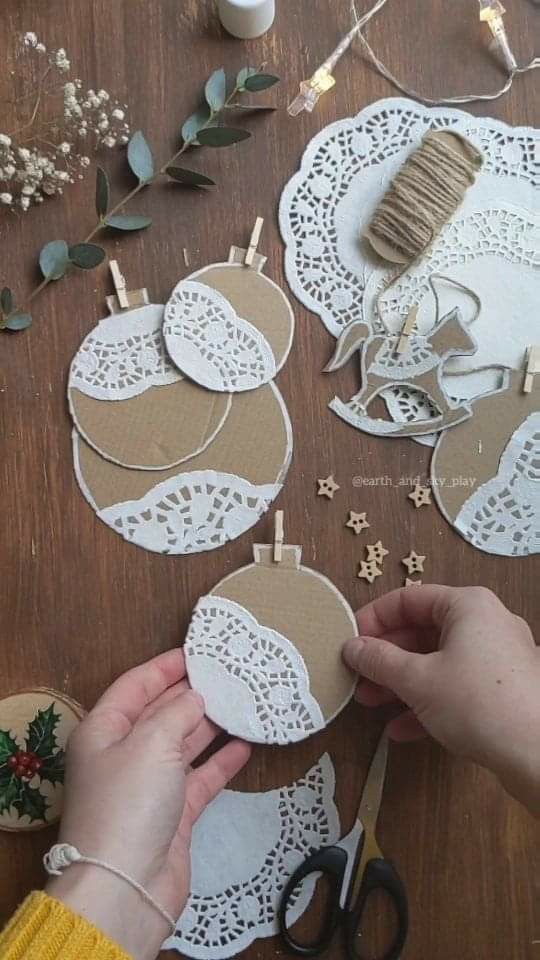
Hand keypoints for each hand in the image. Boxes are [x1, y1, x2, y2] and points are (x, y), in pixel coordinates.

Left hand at [46, 649, 250, 959]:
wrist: (127, 884)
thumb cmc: (128, 805)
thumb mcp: (151, 742)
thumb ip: (177, 712)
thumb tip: (195, 698)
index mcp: (103, 730)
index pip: (135, 685)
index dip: (164, 666)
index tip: (197, 651)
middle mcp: (123, 754)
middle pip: (160, 713)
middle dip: (192, 693)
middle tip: (228, 673)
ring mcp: (149, 785)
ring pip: (184, 743)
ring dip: (211, 724)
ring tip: (243, 701)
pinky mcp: (173, 812)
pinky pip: (200, 776)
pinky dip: (221, 760)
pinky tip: (246, 744)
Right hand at [343, 585, 538, 814]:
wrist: (538, 754)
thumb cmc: (477, 703)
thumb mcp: (417, 680)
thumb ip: (379, 660)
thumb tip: (352, 648)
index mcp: (467, 606)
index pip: (408, 598)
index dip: (373, 618)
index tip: (348, 641)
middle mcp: (486, 624)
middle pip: (422, 631)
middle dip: (385, 657)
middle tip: (356, 676)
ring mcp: (497, 659)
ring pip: (438, 662)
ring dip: (400, 683)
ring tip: (369, 704)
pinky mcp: (503, 691)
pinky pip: (456, 687)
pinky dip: (427, 703)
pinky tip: (401, 729)